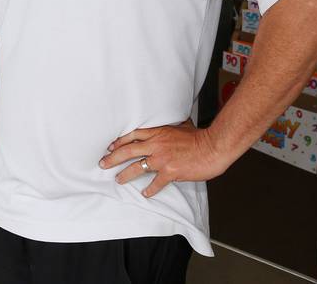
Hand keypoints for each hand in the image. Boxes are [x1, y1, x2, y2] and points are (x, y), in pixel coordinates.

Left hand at [98, 122, 230, 197]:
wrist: (213, 147)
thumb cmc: (200, 137)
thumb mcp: (182, 126)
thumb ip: (172, 126)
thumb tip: (172, 122)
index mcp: (159, 132)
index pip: (133, 135)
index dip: (119, 142)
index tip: (111, 147)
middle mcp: (157, 145)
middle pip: (128, 151)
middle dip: (113, 158)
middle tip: (103, 163)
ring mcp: (162, 159)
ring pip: (137, 167)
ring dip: (125, 174)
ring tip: (118, 179)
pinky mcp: (170, 171)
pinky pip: (155, 183)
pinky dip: (150, 189)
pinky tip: (145, 193)